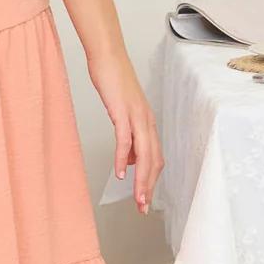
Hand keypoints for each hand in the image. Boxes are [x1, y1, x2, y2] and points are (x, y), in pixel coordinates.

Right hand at [88, 52, 162, 215]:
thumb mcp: (122, 111)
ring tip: (136, 198)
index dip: (151, 181)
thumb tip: (127, 158)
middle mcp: (147, 121)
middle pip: (154, 161)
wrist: (108, 56)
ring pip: (144, 155)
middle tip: (142, 208)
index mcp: (148, 123)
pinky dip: (123, 158)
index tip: (145, 199)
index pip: (155, 158)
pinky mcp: (122, 111)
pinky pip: (125, 140)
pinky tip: (119, 173)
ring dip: (141, 180)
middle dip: (149, 187)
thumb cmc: (113, 81)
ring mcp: (136, 116)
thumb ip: (128, 134)